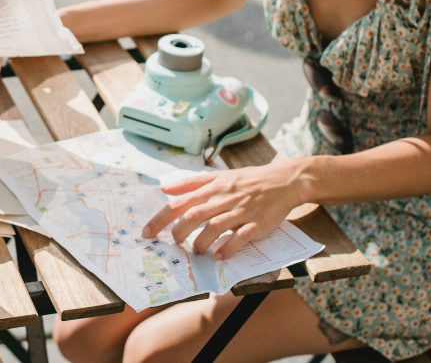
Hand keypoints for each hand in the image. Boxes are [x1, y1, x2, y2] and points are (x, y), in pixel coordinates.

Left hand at [141, 159, 306, 259]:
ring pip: (215, 226)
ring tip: (196, 250)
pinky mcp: (257, 223)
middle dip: (179, 231)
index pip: (180, 202)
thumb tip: (165, 189)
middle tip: (173, 243)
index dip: (161, 218)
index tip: (147, 232)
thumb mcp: (218, 175)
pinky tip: (219, 255)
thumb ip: (190, 183)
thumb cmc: (247, 180)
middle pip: (194, 214)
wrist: (283, 180)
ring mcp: (241, 211)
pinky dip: (229, 246)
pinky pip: (241, 236)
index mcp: (212, 187)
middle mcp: (223, 198)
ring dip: (201, 241)